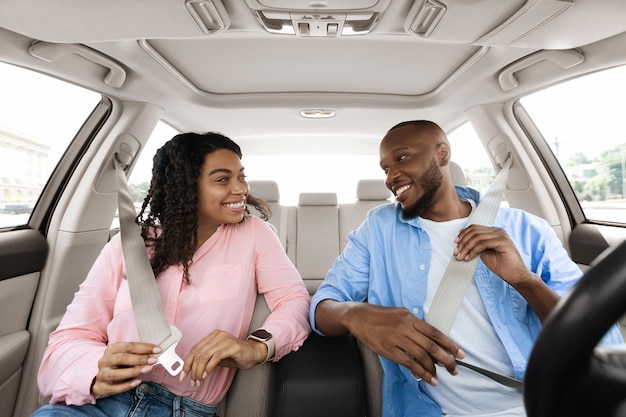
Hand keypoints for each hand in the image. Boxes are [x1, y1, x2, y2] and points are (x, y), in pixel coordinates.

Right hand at [92, 342, 160, 397]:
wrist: (102, 377)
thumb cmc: (118, 364)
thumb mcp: (126, 355)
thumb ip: (138, 354)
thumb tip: (155, 352)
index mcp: (111, 349)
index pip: (128, 346)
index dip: (144, 347)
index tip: (157, 350)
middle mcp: (104, 361)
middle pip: (121, 358)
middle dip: (139, 359)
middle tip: (154, 360)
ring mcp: (101, 375)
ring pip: (116, 374)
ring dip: (134, 371)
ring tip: (148, 369)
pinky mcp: (100, 387)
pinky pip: (113, 388)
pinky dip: (126, 385)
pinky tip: (138, 382)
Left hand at [179, 330, 266, 386]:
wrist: (254, 353)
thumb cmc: (237, 355)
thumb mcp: (218, 357)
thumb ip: (206, 359)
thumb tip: (192, 369)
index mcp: (213, 336)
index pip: (195, 349)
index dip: (187, 363)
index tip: (183, 374)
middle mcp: (218, 335)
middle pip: (198, 352)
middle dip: (192, 369)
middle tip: (192, 381)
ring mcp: (225, 339)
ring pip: (205, 355)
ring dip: (199, 371)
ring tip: (199, 380)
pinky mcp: (232, 346)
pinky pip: (215, 357)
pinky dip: (208, 368)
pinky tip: (206, 375)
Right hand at [339, 302, 463, 385]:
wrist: (358, 316)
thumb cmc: (378, 315)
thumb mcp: (399, 313)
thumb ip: (413, 324)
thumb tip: (429, 337)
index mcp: (410, 317)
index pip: (434, 332)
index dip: (449, 343)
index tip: (459, 353)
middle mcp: (405, 327)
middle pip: (431, 345)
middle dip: (446, 359)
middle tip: (454, 368)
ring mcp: (396, 339)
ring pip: (421, 355)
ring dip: (433, 368)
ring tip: (440, 376)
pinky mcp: (388, 349)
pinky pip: (408, 363)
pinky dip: (420, 372)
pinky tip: (427, 377)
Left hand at [454, 224, 559, 320]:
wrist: (516, 276)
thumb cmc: (502, 266)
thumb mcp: (485, 253)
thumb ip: (476, 246)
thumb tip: (462, 243)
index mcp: (494, 232)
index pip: (475, 228)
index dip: (463, 234)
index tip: (455, 243)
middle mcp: (498, 231)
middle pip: (474, 231)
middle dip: (463, 242)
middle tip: (456, 252)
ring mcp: (502, 235)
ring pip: (477, 237)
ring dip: (466, 247)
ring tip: (460, 256)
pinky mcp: (503, 242)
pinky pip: (483, 244)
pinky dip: (473, 251)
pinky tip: (468, 258)